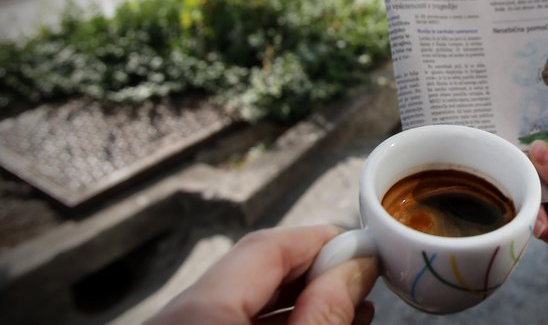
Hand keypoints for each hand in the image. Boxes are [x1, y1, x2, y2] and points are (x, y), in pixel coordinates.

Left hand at [146, 226, 377, 324]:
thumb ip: (324, 311)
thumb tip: (356, 264)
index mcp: (197, 312)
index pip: (266, 247)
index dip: (320, 240)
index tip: (362, 247)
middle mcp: (176, 318)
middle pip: (254, 272)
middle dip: (314, 271)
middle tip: (361, 278)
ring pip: (244, 302)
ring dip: (302, 301)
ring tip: (352, 309)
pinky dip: (278, 324)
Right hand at [530, 141, 547, 310]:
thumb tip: (537, 147)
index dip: (541, 146)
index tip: (515, 147)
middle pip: (547, 172)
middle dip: (534, 186)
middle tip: (528, 200)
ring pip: (542, 198)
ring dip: (538, 212)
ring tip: (546, 229)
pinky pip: (545, 220)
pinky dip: (543, 228)